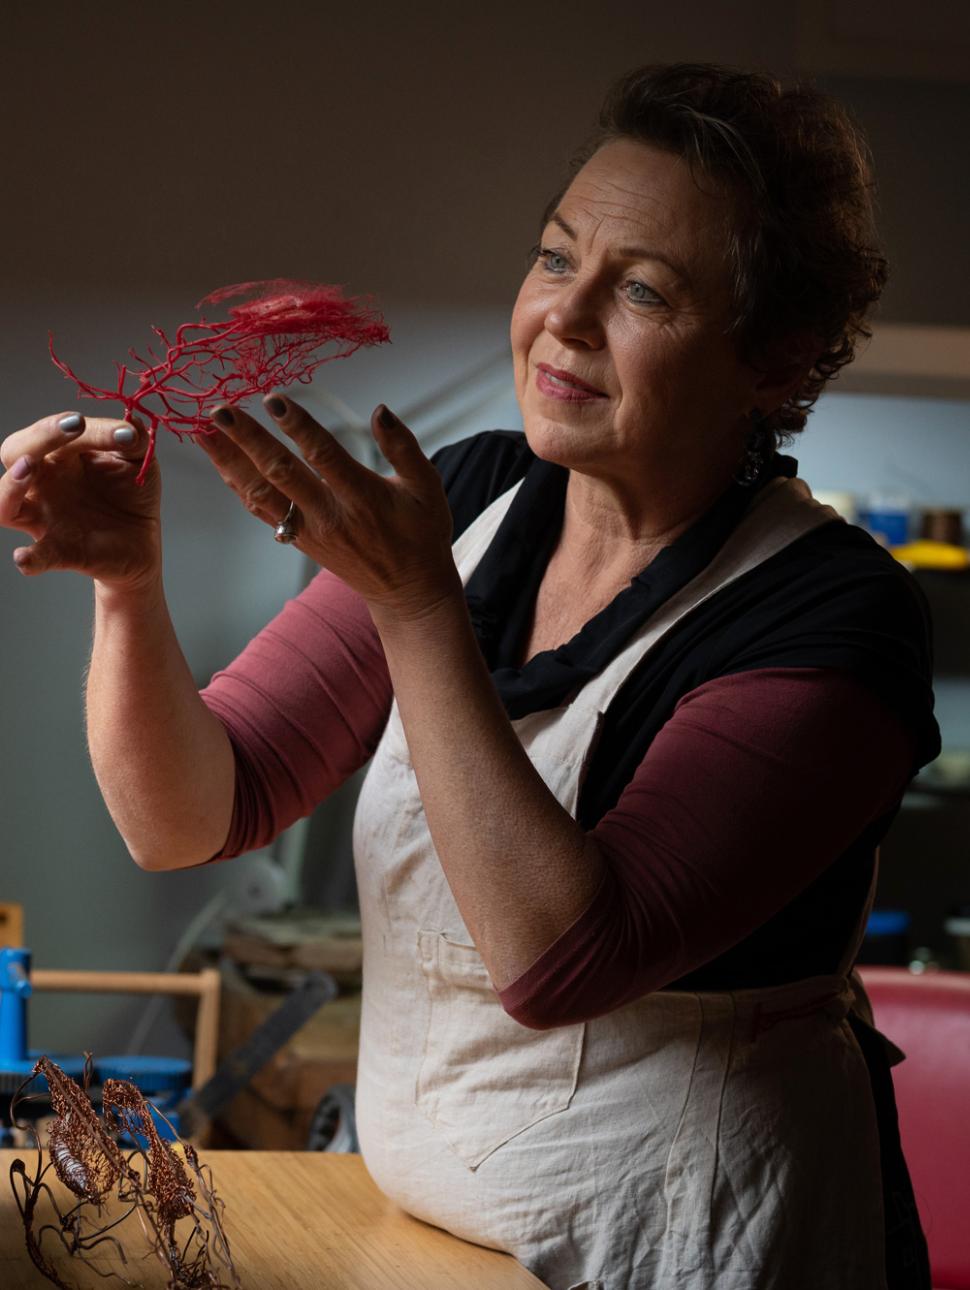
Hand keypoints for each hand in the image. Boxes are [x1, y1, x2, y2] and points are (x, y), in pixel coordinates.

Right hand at [0, 412, 161, 590]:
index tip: (122, 432)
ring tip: (28, 469)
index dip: (82, 426)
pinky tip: (25, 558)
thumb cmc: (130, 493)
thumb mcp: (137, 460)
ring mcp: (45, 518)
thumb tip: (131, 421)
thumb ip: (133, 439)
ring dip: (11, 485)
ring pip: (4, 503)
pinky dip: (29, 558)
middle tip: (75, 425)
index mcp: (58, 455)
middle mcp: (43, 483)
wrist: (143, 540)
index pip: (53, 431)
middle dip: (40, 436)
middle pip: (15, 452)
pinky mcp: (60, 551)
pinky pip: (35, 557)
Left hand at [198, 395, 458, 616]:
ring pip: (261, 494)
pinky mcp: (300, 539)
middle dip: (247, 440)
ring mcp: (310, 530)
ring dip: (229, 462)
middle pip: (281, 473)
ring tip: (203, 432)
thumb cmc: (421, 534)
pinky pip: (262, 510)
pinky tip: (221, 461)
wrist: (407, 590)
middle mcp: (330, 515)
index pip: (324, 456)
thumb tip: (380, 411)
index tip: (273, 399)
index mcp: (362, 497)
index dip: (298, 427)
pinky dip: (238, 484)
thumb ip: (403, 447)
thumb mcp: (427, 488)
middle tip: (219, 410)